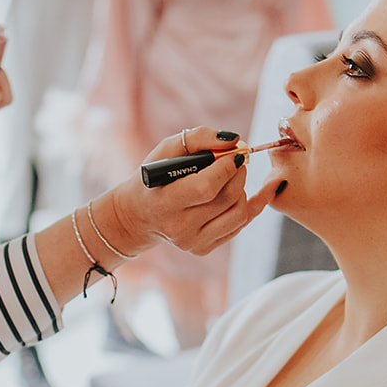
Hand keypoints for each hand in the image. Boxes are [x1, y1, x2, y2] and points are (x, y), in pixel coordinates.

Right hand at [109, 126, 280, 257]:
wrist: (139, 214)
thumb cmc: (154, 177)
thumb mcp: (166, 150)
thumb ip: (198, 138)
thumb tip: (233, 140)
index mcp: (164, 203)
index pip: (206, 187)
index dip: (227, 167)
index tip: (235, 153)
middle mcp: (178, 228)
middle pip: (227, 199)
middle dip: (240, 174)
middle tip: (238, 160)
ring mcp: (192, 242)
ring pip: (239, 215)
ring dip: (243, 190)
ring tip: (233, 178)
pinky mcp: (202, 249)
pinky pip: (238, 226)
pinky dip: (247, 207)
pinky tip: (242, 192)